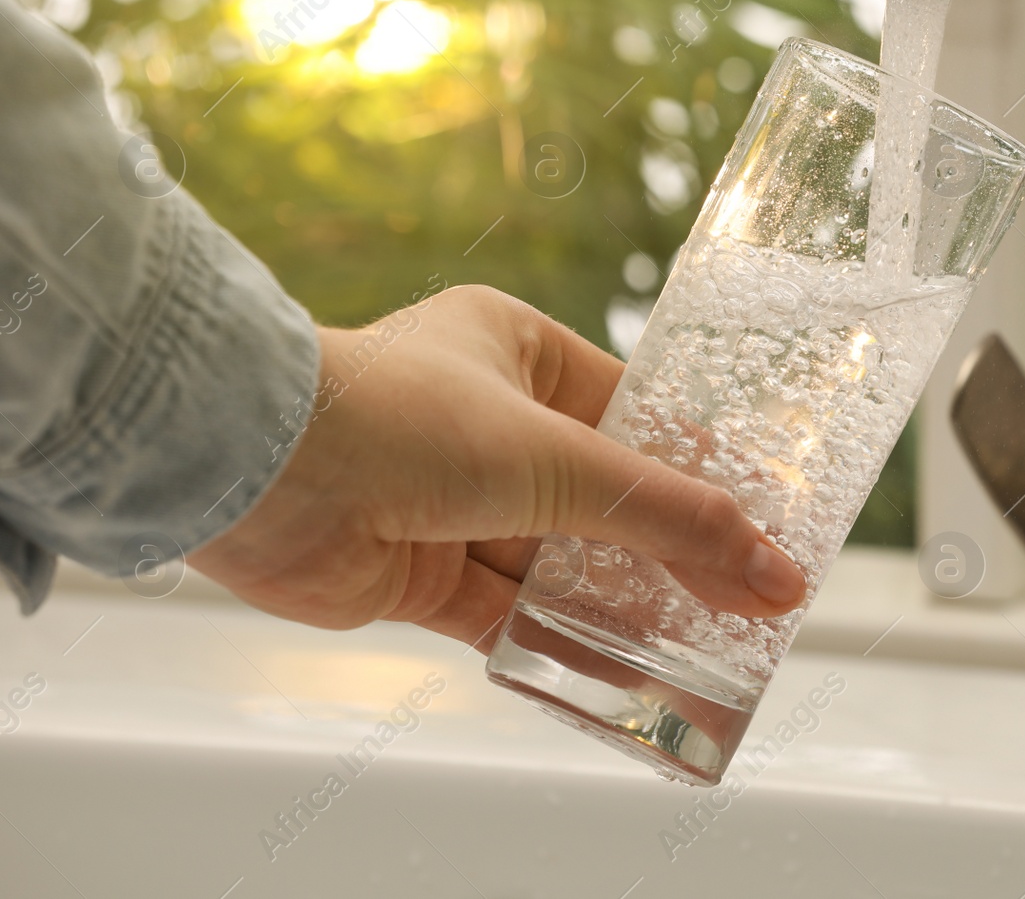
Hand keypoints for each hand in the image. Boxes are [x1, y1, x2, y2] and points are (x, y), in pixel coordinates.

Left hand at [188, 285, 807, 653]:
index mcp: (515, 353)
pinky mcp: (418, 571)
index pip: (630, 415)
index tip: (759, 515)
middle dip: (665, 547)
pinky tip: (622, 672)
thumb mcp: (558, 459)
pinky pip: (506, 612)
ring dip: (618, 602)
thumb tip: (769, 569)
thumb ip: (667, 518)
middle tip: (747, 593)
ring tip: (704, 642)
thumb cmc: (399, 416)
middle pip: (599, 496)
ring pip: (556, 560)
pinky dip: (556, 642)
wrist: (254, 470)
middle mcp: (484, 422)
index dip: (696, 468)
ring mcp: (449, 500)